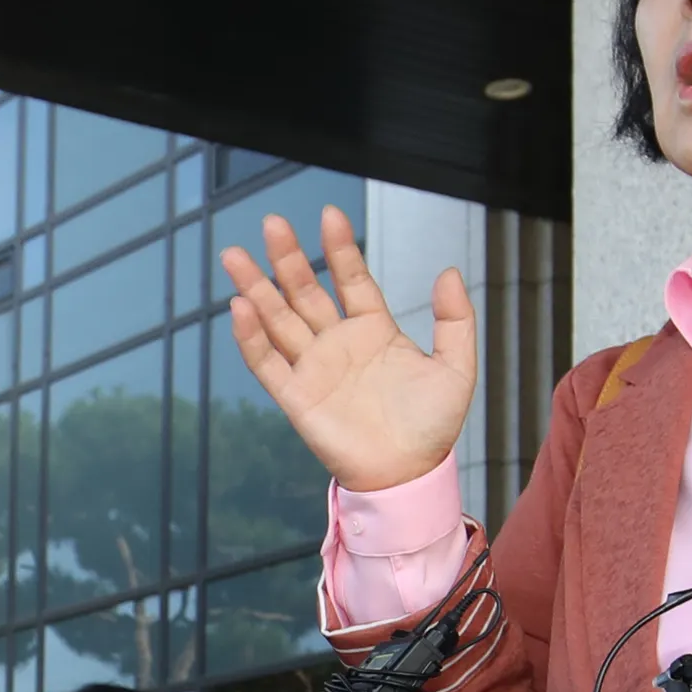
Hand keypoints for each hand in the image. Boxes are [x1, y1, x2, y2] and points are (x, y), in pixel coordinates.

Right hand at [219, 208, 474, 495]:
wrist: (409, 475)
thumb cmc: (432, 428)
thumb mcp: (456, 368)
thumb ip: (456, 319)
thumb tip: (449, 271)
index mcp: (373, 330)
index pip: (350, 279)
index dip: (340, 248)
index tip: (329, 215)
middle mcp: (338, 344)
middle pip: (305, 291)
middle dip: (287, 257)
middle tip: (272, 221)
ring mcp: (314, 369)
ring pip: (278, 319)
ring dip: (256, 287)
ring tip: (235, 255)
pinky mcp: (296, 397)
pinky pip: (267, 363)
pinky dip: (251, 337)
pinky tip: (240, 307)